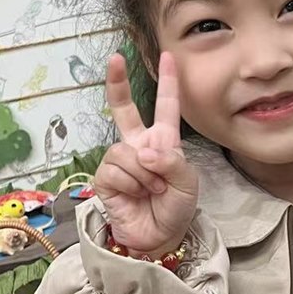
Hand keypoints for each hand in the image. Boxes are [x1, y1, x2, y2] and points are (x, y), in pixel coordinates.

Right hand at [94, 51, 198, 256]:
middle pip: (123, 109)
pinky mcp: (105, 178)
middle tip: (115, 59)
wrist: (159, 236)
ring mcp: (120, 161)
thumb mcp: (187, 182)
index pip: (166, 106)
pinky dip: (130, 185)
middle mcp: (139, 145)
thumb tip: (143, 152)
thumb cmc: (176, 207)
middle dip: (117, 84)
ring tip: (152, 191)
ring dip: (143, 174)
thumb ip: (171, 162)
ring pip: (125, 152)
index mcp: (163, 141)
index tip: (167, 56)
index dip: (167, 82)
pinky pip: (115, 171)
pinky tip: (136, 196)